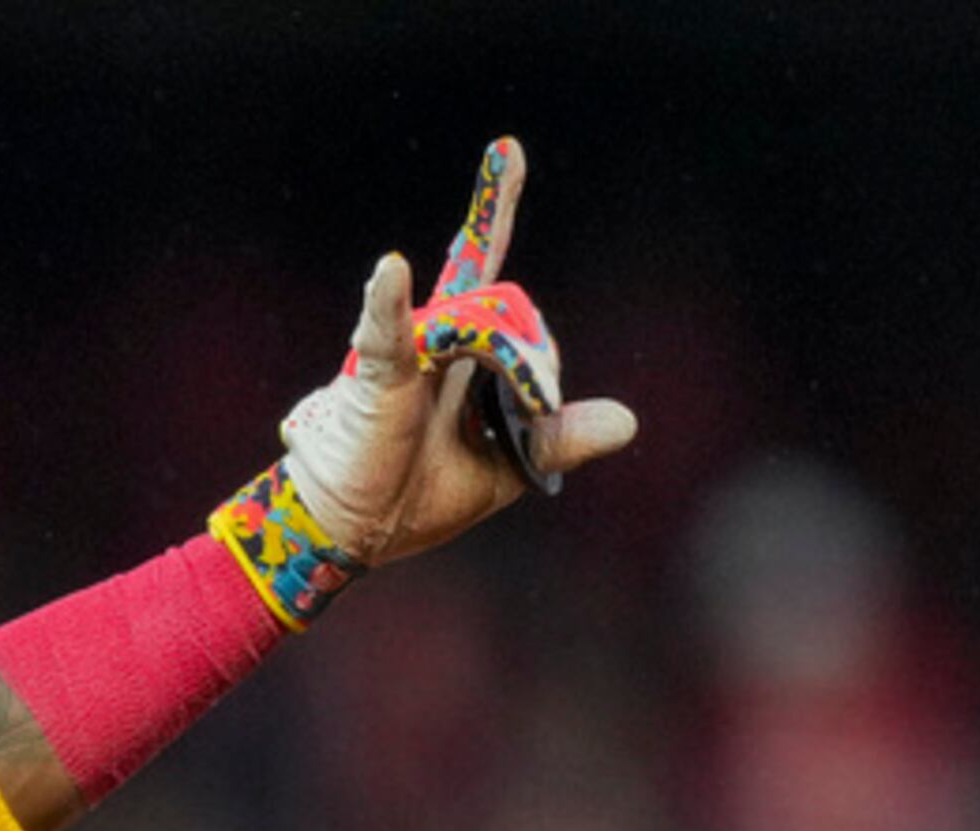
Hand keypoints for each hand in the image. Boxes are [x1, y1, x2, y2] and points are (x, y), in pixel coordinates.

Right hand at [269, 138, 638, 568]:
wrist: (353, 531)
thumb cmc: (414, 495)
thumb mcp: (507, 466)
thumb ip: (559, 439)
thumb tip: (626, 422)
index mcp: (457, 353)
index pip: (487, 274)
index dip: (492, 206)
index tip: (505, 151)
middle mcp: (431, 338)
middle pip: (504, 307)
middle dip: (531, 365)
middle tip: (527, 415)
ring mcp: (405, 351)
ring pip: (480, 324)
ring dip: (510, 372)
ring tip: (486, 423)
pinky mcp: (378, 377)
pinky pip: (390, 332)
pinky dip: (387, 301)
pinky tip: (390, 271)